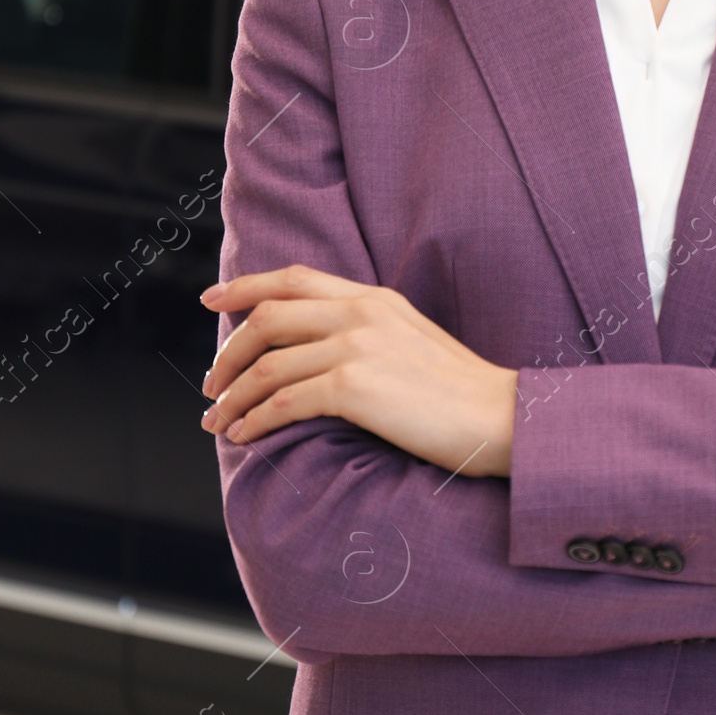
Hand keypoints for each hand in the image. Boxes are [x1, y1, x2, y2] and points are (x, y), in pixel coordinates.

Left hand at [199, 266, 518, 475]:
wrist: (503, 417)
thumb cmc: (464, 394)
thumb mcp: (415, 343)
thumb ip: (370, 335)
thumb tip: (319, 355)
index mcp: (375, 299)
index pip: (294, 278)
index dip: (246, 286)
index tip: (212, 299)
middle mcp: (361, 314)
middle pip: (267, 318)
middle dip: (229, 354)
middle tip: (211, 385)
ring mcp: (357, 347)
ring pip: (268, 366)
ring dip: (233, 397)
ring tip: (218, 421)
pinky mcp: (354, 387)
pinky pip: (284, 402)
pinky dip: (255, 420)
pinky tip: (246, 437)